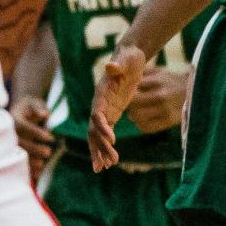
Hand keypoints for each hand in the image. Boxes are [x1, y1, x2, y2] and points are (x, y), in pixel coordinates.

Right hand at [10, 95, 54, 181]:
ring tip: (42, 165)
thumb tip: (45, 114)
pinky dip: (27, 168)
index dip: (36, 132)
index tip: (50, 137)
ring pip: (18, 154)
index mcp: (13, 120)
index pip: (23, 126)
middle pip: (19, 143)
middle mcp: (9, 133)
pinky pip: (18, 161)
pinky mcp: (12, 152)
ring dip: (29, 161)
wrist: (20, 111)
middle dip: (34, 149)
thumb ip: (39, 108)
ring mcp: (9, 144)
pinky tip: (37, 174)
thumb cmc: (30, 106)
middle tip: (48, 152)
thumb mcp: (34, 102)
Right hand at [88, 42, 146, 171]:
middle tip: (107, 164)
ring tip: (105, 168)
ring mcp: (104, 109)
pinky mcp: (111, 113)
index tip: (112, 140)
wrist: (130, 56)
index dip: (102, 127)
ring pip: (97, 135)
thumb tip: (110, 66)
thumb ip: (118, 64)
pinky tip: (110, 160)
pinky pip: (106, 133)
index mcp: (101, 93)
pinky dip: (106, 146)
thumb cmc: (128, 56)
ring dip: (100, 151)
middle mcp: (99, 103)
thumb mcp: (126, 59)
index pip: (97, 114)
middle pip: (94, 129)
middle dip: (99, 146)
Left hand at [126, 65, 187, 133]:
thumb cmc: (172, 80)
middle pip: (132, 105)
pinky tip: (145, 118)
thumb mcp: (160, 72)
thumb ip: (143, 74)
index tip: (127, 93)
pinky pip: (146, 128)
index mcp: (158, 81)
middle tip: (132, 104)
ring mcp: (165, 110)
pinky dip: (141, 124)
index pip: (133, 89)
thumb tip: (124, 78)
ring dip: (134, 115)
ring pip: (137, 118)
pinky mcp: (168, 122)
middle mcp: (161, 96)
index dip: (127, 93)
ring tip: (138, 111)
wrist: (196, 92)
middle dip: (130, 105)